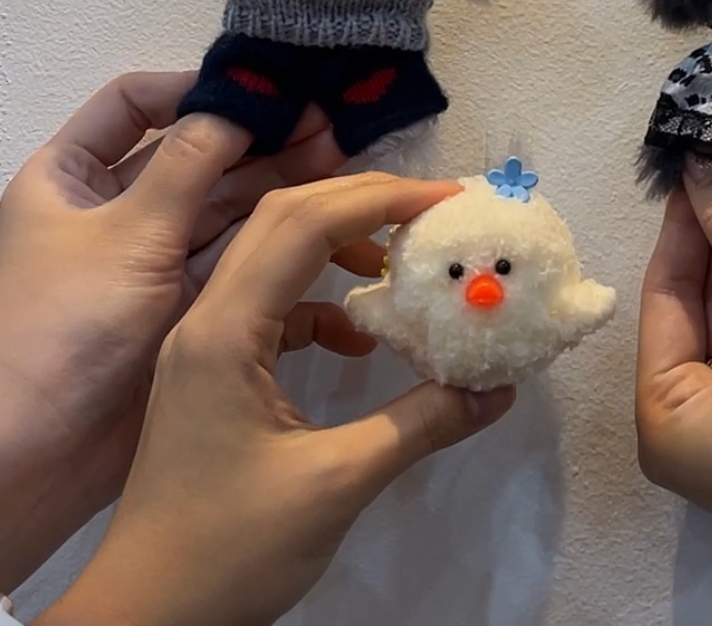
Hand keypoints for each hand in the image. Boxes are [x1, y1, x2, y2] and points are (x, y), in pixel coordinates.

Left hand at [0, 72, 344, 590]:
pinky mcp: (183, 310)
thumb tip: (245, 100)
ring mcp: (151, 261)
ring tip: (359, 188)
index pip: (139, 102)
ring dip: (291, 196)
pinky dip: (289, 267)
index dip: (202, 89)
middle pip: (201, 155)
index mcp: (72, 175)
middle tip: (341, 134)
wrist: (34, 464)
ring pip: (231, 211)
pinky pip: (244, 271)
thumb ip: (191, 161)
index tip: (271, 92)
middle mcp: (114, 209)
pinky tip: (345, 269)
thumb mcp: (128, 235)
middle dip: (270, 143)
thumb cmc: (65, 332)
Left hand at [38, 174, 514, 625]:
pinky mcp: (208, 374)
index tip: (447, 199)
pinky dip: (321, 302)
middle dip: (362, 201)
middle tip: (434, 210)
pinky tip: (361, 338)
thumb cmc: (226, 550)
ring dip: (340, 245)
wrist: (143, 618)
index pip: (305, 225)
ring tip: (404, 261)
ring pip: (274, 256)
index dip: (380, 199)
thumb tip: (497, 388)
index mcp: (224, 331)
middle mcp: (206, 319)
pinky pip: (268, 304)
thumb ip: (419, 425)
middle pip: (284, 219)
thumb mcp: (334, 486)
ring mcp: (202, 345)